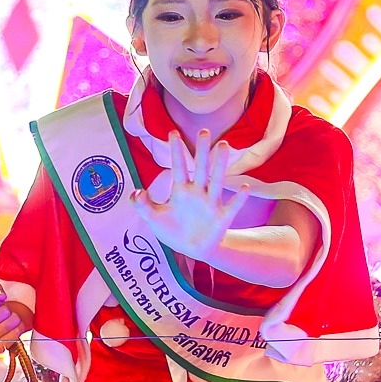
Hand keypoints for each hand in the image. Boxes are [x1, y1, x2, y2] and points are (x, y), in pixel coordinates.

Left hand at [130, 129, 250, 256]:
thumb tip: (135, 192)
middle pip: (200, 168)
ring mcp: (211, 204)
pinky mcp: (222, 218)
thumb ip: (143, 206)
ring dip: (220, 165)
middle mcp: (198, 192)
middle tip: (204, 131)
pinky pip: (232, 207)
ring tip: (223, 146)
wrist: (192, 250)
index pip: (178, 167)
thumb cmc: (173, 230)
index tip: (173, 132)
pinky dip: (239, 199)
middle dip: (201, 150)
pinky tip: (244, 187)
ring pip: (217, 181)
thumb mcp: (154, 218)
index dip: (176, 151)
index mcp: (181, 190)